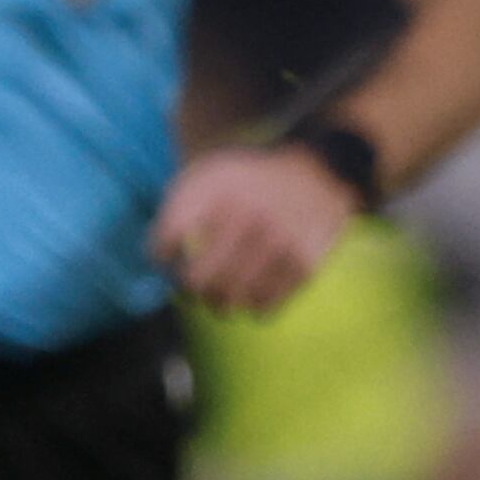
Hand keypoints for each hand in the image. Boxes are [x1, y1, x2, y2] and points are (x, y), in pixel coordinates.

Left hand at [149, 146, 362, 315]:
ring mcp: (277, 242)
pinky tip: (251, 295)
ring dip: (219, 302)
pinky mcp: (304, 265)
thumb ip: (178, 210)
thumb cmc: (248, 183)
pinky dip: (254, 307)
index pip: (166, 241)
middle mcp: (245, 216)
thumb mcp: (207, 177)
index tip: (169, 258)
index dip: (161, 258)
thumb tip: (162, 261)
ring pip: (229, 299)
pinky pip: (264, 305)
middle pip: (196, 280)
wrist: (318, 172)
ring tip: (220, 295)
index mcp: (214, 190)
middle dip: (189, 287)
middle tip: (194, 284)